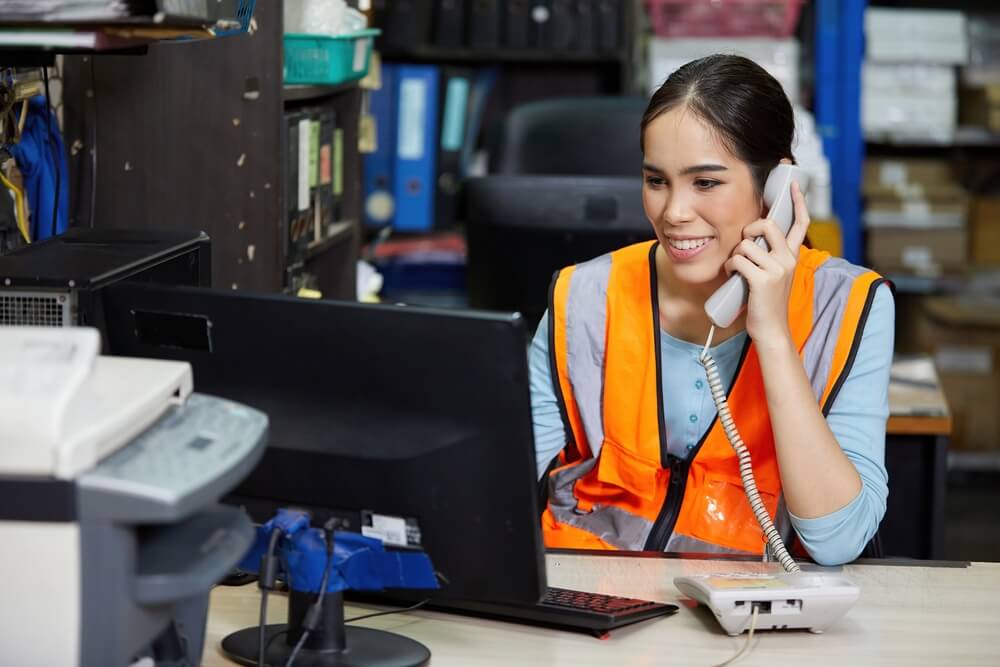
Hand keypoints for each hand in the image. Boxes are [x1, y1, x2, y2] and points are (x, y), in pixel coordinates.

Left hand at [724, 180, 809, 347]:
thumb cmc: (766, 302)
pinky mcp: (763, 280)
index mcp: (792, 256)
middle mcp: (788, 259)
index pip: (800, 223)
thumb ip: (768, 255)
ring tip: (738, 270)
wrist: (771, 329)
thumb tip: (750, 239)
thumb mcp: (773, 275)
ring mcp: (778, 269)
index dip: (797, 202)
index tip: (794, 185)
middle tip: (745, 244)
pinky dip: (730, 267)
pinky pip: (738, 261)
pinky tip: (734, 277)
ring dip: (735, 255)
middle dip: (750, 228)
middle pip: (768, 224)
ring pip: (746, 245)